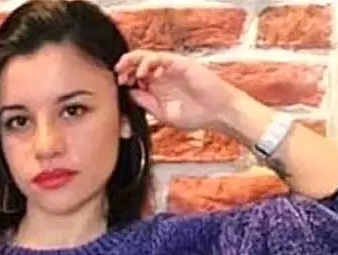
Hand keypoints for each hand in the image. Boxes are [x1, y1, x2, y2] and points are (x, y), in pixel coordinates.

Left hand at [114, 50, 241, 130]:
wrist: (218, 114)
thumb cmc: (195, 115)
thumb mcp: (163, 113)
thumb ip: (146, 103)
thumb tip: (128, 93)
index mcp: (156, 86)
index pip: (134, 75)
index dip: (124, 77)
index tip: (118, 84)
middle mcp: (162, 75)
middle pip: (138, 62)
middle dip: (126, 65)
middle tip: (119, 73)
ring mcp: (172, 68)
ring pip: (149, 56)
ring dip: (136, 62)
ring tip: (132, 73)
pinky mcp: (182, 64)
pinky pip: (164, 58)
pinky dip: (153, 63)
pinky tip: (149, 74)